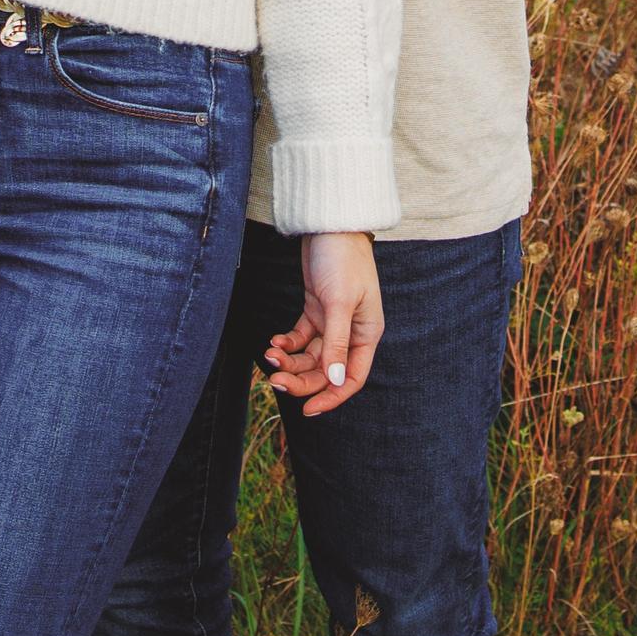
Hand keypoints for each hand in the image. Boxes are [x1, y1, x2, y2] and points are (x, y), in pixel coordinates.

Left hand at [266, 233, 381, 415]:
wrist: (330, 225)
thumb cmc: (343, 260)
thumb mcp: (340, 303)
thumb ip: (336, 343)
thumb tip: (333, 381)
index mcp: (367, 334)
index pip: (351, 378)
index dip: (331, 397)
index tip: (307, 410)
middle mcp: (352, 332)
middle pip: (325, 370)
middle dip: (301, 379)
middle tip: (275, 381)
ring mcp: (333, 322)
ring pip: (310, 356)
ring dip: (290, 361)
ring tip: (270, 356)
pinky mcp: (316, 310)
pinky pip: (300, 338)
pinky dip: (287, 344)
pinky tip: (274, 343)